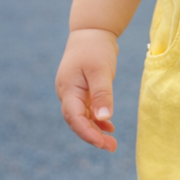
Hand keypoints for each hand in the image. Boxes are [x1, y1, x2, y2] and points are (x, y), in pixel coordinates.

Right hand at [56, 28, 119, 151]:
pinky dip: (97, 120)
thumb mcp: (101, 70)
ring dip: (95, 130)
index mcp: (68, 89)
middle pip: (77, 122)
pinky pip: (87, 111)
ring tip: (112, 143)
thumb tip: (103, 118)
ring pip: (82, 118)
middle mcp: (67, 94)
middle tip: (112, 147)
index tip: (102, 143)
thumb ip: (102, 94)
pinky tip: (109, 127)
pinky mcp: (81, 91)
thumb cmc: (96, 48)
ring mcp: (73, 93)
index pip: (74, 117)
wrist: (92, 31)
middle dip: (92, 136)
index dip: (87, 133)